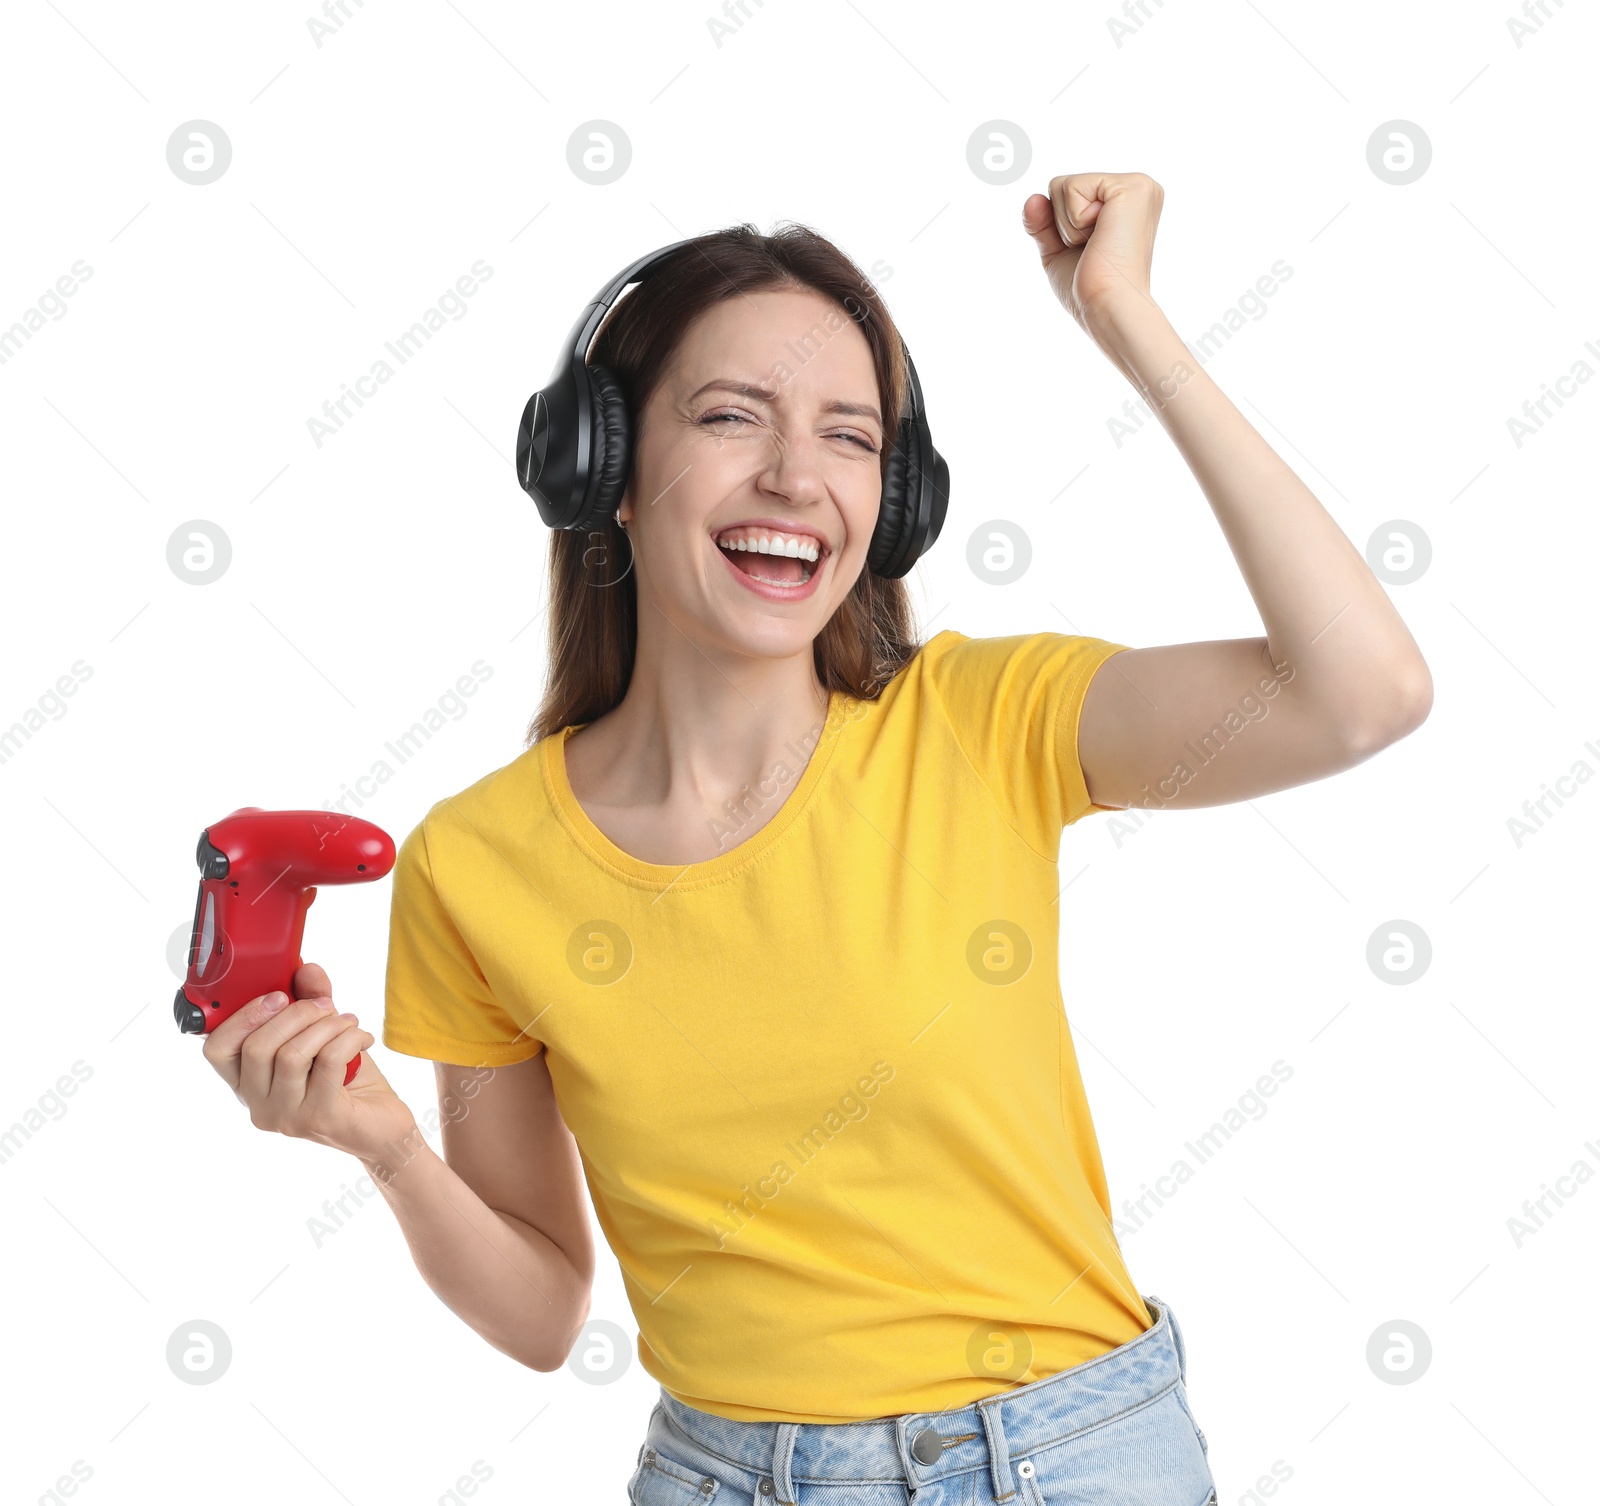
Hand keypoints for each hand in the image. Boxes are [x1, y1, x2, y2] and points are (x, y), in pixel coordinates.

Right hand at [202, 960, 417, 1163]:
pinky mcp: (319, 1119)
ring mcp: (286, 1117)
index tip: (277, 995)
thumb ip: (310, 1001)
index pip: (216, 1050)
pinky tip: (363, 1040)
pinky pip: (328, 1061)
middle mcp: (259, 1105)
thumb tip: (306, 968)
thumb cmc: (347, 1081)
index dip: (242, 1016)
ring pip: (292, 1054)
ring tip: (348, 1023)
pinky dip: (350, 1038)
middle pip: (257, 1046)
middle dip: (297, 1013)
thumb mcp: (324, 1035)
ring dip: (326, 1026)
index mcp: (248, 1083)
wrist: (382, 1126)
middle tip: (326, 1006)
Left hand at [1022, 172, 1162, 335]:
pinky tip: (1101, 237)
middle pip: (1061, 185)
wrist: (1106, 307)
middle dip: (1063, 225)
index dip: (1062, 228)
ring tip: (1098, 246)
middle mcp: (1137, 188)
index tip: (1090, 251)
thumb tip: (1032, 198)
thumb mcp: (1058, 251)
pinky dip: (1074, 220)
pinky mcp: (1132, 187)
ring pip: (1062, 185)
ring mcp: (1138, 185)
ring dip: (1068, 225)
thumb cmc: (1088, 290)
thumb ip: (1044, 223)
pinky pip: (1071, 187)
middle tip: (1093, 250)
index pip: (1068, 194)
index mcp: (1125, 202)